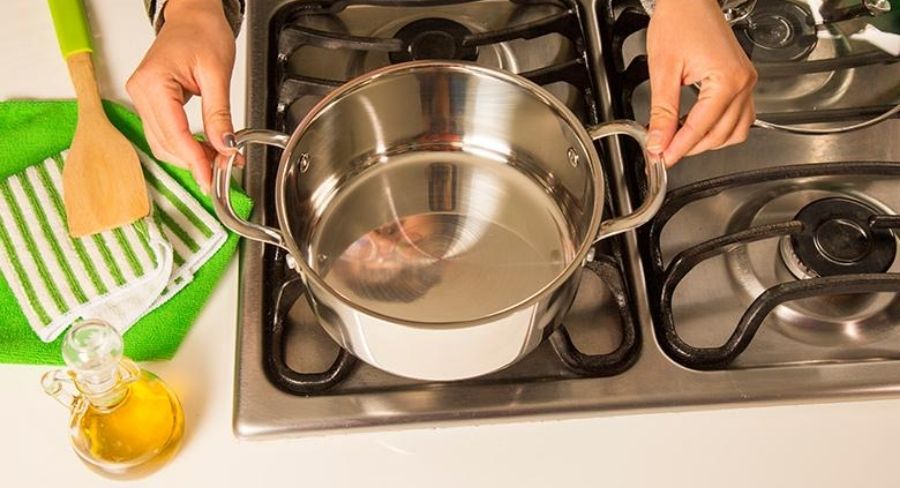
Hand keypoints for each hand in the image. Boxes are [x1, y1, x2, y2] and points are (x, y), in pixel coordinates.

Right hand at [127, 0, 235, 190]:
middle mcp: (141, 92)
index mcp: (153, 83)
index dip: (194, 160)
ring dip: (191, 156)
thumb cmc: (202, 31)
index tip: (211, 178)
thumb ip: (219, 114)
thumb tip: (224, 146)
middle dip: (195, 161)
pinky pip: (166, 132)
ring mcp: (143, 97)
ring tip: (220, 160)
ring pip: (163, 142)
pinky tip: (207, 149)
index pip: (174, 134)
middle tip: (225, 170)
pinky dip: (186, 145)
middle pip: (165, 143)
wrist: (194, 15)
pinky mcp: (151, 101)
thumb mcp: (217, 74)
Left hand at [645, 0, 757, 165]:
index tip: (661, 157)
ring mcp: (746, 82)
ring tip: (678, 140)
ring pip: (735, 130)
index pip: (701, 128)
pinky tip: (696, 126)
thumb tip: (658, 141)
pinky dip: (719, 128)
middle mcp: (743, 83)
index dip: (678, 147)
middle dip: (691, 147)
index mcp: (727, 80)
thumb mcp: (663, 70)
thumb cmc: (679, 21)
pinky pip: (739, 116)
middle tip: (663, 150)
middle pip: (720, 135)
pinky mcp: (741, 80)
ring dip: (708, 141)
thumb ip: (662, 112)